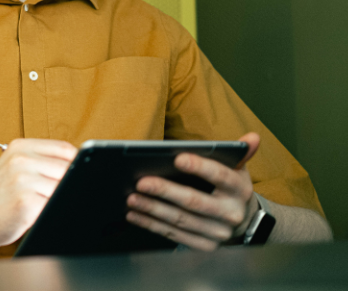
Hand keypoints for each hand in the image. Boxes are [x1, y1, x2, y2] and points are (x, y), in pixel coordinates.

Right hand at [0, 138, 76, 251]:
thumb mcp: (15, 168)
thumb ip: (42, 161)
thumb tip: (79, 164)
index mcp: (19, 146)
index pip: (63, 148)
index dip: (76, 162)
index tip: (78, 172)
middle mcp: (20, 159)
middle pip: (66, 167)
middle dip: (68, 183)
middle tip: (54, 193)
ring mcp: (22, 179)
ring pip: (62, 187)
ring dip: (58, 198)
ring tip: (40, 202)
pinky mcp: (25, 201)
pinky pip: (53, 204)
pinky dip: (50, 210)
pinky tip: (35, 212)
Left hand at [125, 132, 260, 250]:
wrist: (242, 220)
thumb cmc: (229, 187)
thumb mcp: (238, 168)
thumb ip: (241, 151)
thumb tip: (253, 137)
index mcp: (238, 189)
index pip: (219, 176)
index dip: (199, 167)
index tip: (177, 158)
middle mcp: (231, 213)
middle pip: (194, 201)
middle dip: (166, 191)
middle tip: (141, 182)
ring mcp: (218, 233)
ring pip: (180, 220)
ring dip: (153, 209)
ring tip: (132, 198)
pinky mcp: (204, 246)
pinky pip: (174, 235)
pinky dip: (152, 225)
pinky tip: (134, 215)